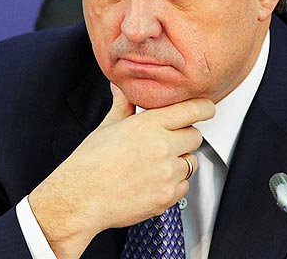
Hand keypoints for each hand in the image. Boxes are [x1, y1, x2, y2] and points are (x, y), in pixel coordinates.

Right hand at [28, 84, 214, 256]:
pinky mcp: (167, 197)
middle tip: (167, 141)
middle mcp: (162, 146)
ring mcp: (167, 173)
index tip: (207, 109)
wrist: (79, 198)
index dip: (204, 108)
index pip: (193, 109)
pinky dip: (174, 184)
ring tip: (155, 164)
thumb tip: (121, 87)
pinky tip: (153, 182)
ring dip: (180, 161)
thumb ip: (123, 105)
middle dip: (185, 136)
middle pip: (196, 135)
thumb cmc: (90, 163)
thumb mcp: (107, 127)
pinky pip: (184, 186)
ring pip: (191, 161)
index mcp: (149, 124)